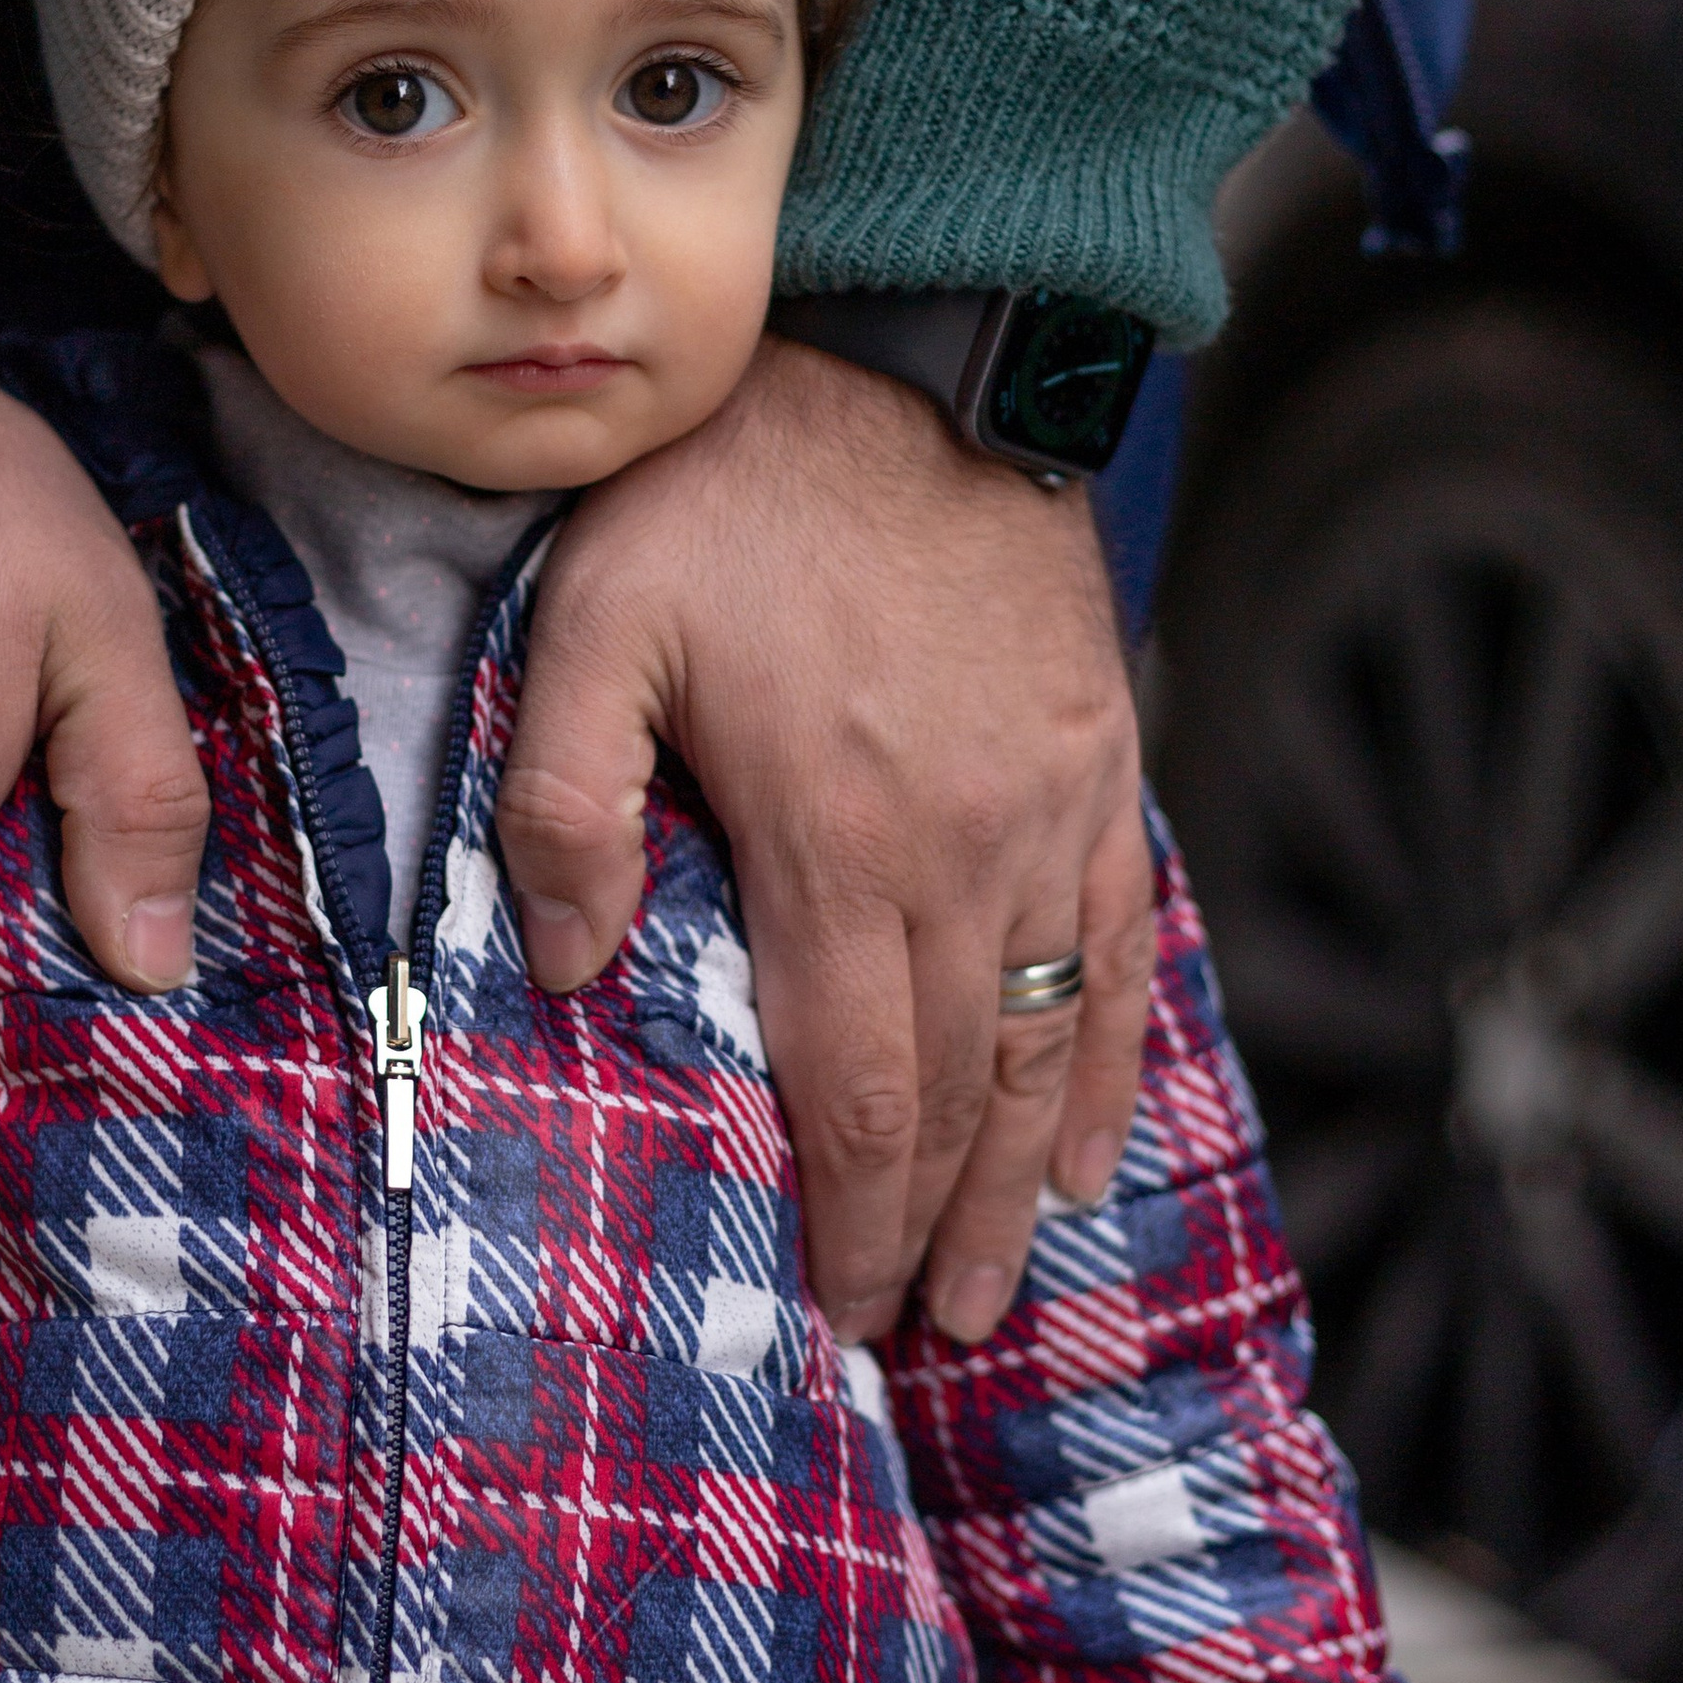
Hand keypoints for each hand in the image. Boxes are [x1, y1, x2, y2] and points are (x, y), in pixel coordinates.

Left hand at [497, 337, 1151, 1339]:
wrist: (914, 351)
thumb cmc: (729, 487)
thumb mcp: (594, 618)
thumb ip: (562, 796)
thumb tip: (567, 963)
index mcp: (840, 837)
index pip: (857, 1082)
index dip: (854, 1215)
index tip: (840, 1309)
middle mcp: (968, 850)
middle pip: (964, 1092)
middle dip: (937, 1230)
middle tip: (918, 1331)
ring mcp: (1055, 811)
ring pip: (1052, 1041)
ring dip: (1026, 1179)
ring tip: (1000, 1281)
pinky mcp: (1105, 762)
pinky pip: (1120, 946)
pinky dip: (1110, 1059)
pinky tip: (1090, 1141)